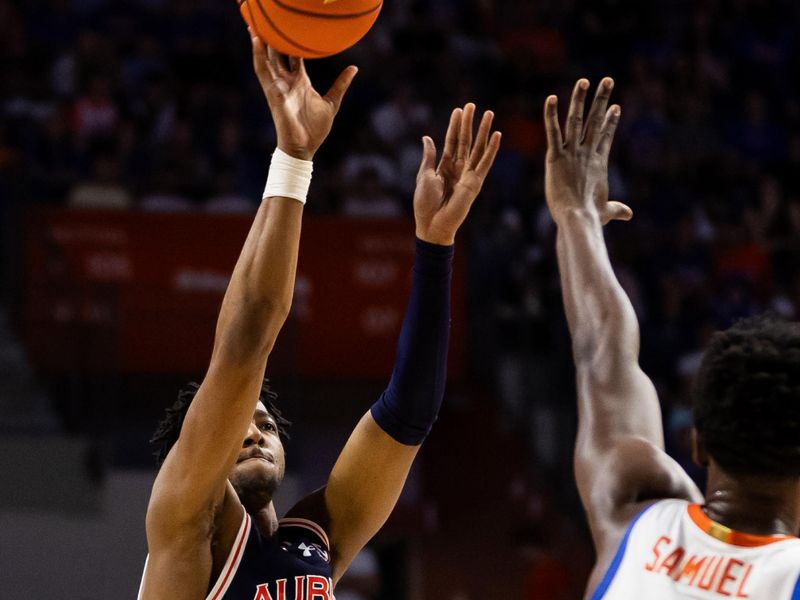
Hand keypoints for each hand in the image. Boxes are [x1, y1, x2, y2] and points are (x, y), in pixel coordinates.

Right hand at [250, 29, 357, 159]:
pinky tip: (256, 39)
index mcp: (300, 80)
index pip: (292, 54)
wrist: (304, 147)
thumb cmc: (315, 129)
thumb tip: (354, 68)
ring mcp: (278, 85)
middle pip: (276, 52)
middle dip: (269, 34)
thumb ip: (341, 84)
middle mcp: (286, 80)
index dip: (289, 39)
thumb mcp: (332, 102)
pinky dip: (259, 55)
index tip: (288, 22)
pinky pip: (263, 70)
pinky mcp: (273, 92)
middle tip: (266, 14)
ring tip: (254, 18)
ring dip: (259, 38)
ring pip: (266, 56)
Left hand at [414, 103, 501, 245]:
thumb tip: (427, 137)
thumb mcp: (424, 175)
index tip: (459, 110)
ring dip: (483, 131)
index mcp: (445, 166)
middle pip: (466, 141)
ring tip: (488, 114)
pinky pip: (485, 163)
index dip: (455, 126)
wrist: (432, 224)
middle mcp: (458, 168)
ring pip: (477, 148)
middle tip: (473, 105)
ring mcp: (468, 175)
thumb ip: (429, 156)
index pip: (452, 141)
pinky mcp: (475, 183)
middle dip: (469, 123)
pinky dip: (492, 150)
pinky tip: (497, 136)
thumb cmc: (425, 203)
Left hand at [544, 78, 631, 225]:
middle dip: (602, 99)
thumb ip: (616, 209)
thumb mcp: (606, 211)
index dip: (610, 121)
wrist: (579, 217)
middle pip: (596, 121)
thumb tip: (629, 214)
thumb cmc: (591, 217)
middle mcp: (587, 153)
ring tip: (583, 81)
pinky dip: (551, 115)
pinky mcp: (555, 157)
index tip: (615, 106)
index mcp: (599, 163)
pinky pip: (553, 132)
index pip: (605, 136)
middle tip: (607, 80)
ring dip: (580, 99)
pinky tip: (552, 98)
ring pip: (576, 120)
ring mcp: (572, 153)